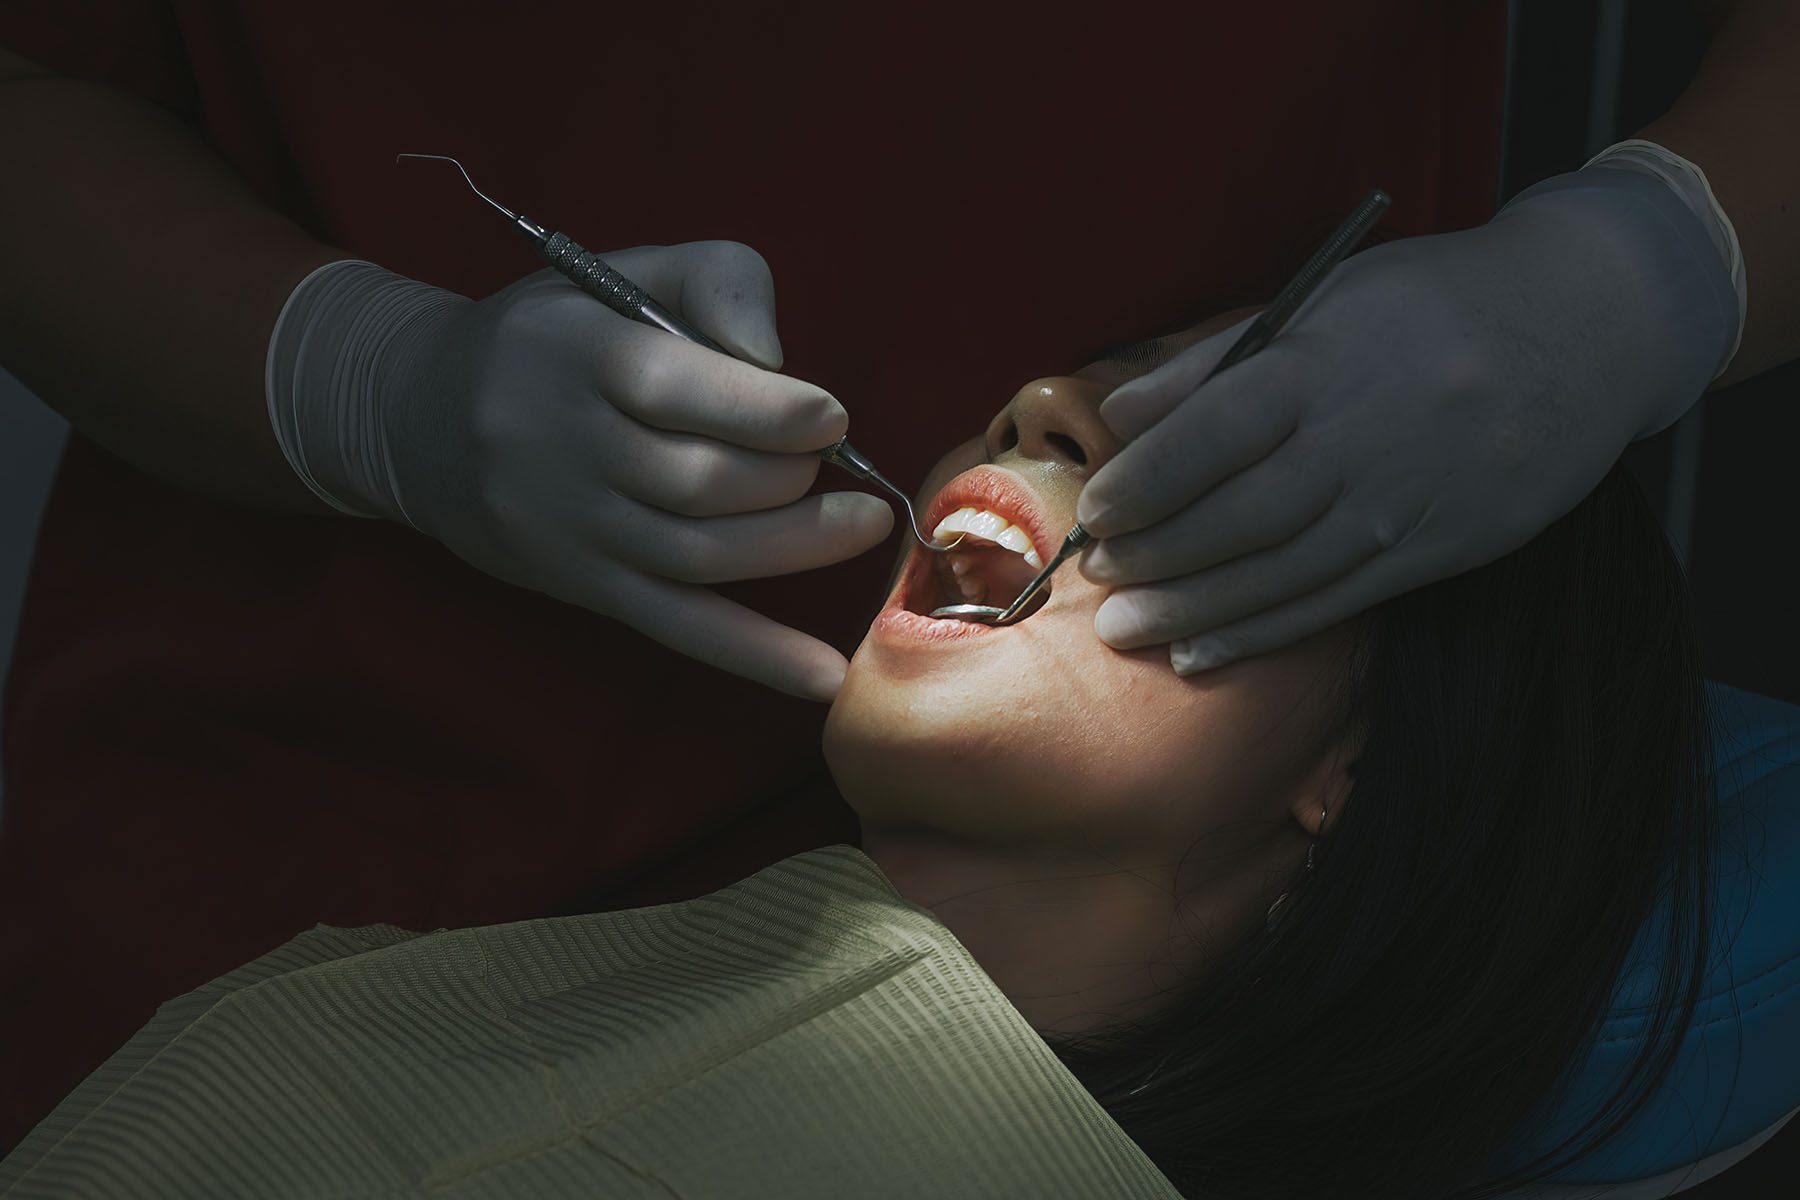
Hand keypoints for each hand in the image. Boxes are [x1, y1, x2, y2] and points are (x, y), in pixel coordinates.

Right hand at [267, 242, 891, 700]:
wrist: (422, 417)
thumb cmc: (559, 335)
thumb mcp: (625, 272)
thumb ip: (718, 281)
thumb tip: (778, 360)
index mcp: (574, 353)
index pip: (675, 388)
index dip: (769, 410)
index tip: (830, 416)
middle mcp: (562, 445)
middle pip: (697, 481)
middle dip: (788, 478)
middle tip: (836, 465)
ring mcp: (569, 528)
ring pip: (697, 555)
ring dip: (795, 548)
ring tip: (861, 526)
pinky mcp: (580, 585)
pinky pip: (676, 626)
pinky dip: (755, 655)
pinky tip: (823, 677)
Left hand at [1074, 169, 1737, 671]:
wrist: (1586, 326)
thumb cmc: (1432, 306)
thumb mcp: (1326, 300)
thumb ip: (1215, 363)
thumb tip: (1121, 415)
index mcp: (1326, 364)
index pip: (1216, 434)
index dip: (1146, 481)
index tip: (1094, 509)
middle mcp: (1364, 441)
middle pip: (1240, 516)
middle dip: (1157, 555)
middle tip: (1098, 574)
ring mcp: (1405, 503)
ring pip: (1280, 573)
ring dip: (1192, 609)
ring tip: (1124, 628)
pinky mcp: (1439, 550)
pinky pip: (1333, 603)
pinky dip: (1260, 633)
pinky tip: (1199, 652)